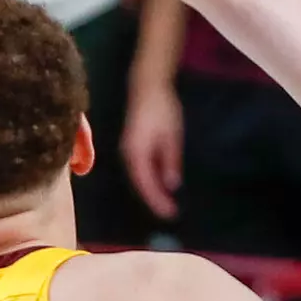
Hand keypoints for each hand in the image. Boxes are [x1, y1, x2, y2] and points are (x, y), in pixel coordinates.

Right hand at [120, 75, 182, 218]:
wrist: (147, 87)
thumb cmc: (163, 109)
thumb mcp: (172, 136)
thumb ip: (170, 161)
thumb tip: (171, 185)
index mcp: (137, 153)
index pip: (146, 184)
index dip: (158, 201)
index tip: (170, 213)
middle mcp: (128, 155)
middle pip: (140, 185)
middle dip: (155, 200)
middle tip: (171, 213)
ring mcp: (127, 151)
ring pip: (139, 178)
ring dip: (151, 192)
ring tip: (166, 204)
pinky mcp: (131, 147)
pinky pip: (139, 170)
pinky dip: (149, 181)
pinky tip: (160, 186)